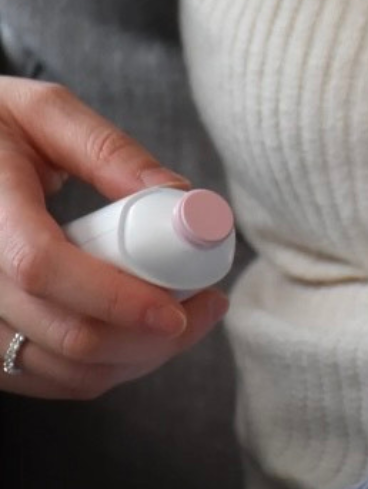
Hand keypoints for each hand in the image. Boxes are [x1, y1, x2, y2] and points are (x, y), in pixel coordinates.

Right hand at [0, 77, 228, 397]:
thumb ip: (107, 148)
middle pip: (62, 332)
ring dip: (134, 358)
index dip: (114, 297)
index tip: (178, 309)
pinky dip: (99, 369)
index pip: (41, 268)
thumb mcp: (44, 112)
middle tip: (208, 308)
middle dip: (148, 337)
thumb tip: (178, 193)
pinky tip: (138, 337)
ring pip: (58, 367)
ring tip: (187, 320)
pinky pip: (38, 375)